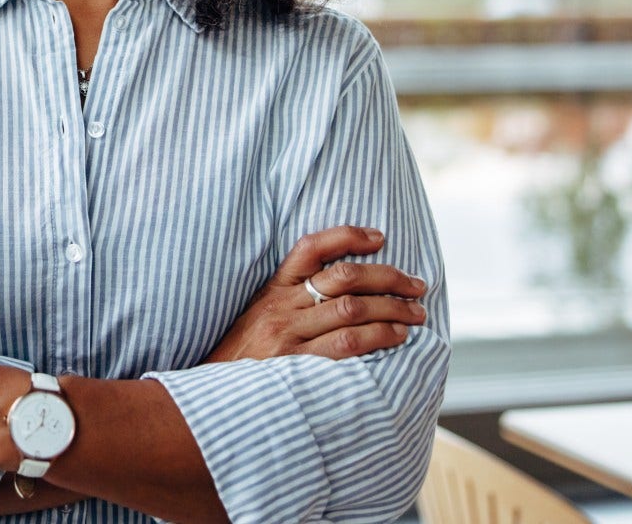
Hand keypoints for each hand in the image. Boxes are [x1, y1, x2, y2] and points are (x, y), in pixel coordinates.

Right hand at [202, 226, 428, 363]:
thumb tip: (343, 286)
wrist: (214, 395)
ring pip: (351, 309)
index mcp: (273, 289)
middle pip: (343, 277)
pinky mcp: (296, 364)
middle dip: (388, 278)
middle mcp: (281, 307)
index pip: (312, 247)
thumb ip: (291, 299)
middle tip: (417, 286)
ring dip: (391, 309)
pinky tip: (396, 338)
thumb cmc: (242, 358)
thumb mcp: (258, 316)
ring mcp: (288, 335)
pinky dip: (377, 337)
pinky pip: (346, 344)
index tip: (380, 238)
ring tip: (415, 314)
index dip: (348, 236)